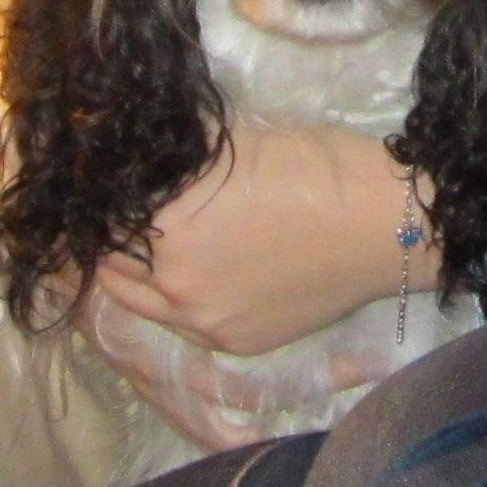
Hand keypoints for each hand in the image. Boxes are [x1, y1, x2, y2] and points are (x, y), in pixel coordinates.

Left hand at [94, 124, 413, 355]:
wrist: (387, 225)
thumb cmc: (319, 167)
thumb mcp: (233, 144)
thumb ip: (177, 160)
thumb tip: (138, 152)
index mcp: (167, 223)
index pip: (102, 210)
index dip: (99, 192)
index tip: (99, 178)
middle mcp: (173, 281)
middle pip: (107, 259)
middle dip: (107, 233)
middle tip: (111, 210)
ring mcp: (203, 321)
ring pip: (134, 298)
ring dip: (128, 271)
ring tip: (137, 244)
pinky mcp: (234, 342)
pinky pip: (178, 323)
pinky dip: (168, 298)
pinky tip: (180, 274)